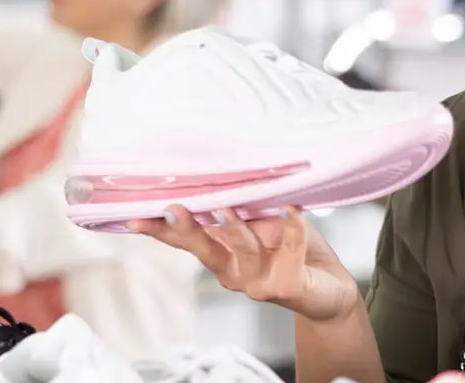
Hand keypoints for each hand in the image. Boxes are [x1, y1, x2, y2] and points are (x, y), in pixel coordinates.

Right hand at [131, 205, 361, 322]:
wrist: (330, 288)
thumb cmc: (292, 249)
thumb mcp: (261, 223)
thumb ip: (241, 210)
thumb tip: (218, 177)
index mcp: (221, 255)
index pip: (185, 241)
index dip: (160, 230)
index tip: (134, 216)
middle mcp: (233, 271)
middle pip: (204, 250)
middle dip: (187, 229)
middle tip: (173, 209)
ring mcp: (258, 282)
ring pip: (242, 250)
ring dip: (233, 228)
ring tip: (226, 209)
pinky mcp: (286, 284)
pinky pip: (289, 248)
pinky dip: (291, 226)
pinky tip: (292, 209)